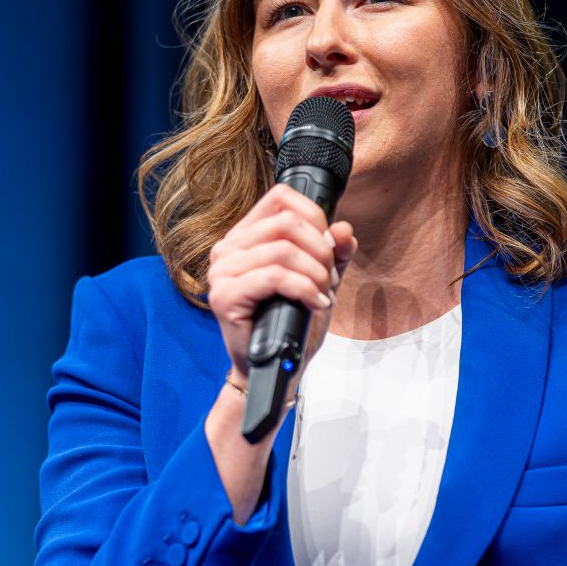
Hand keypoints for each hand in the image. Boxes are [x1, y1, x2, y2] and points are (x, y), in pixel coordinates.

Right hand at [205, 184, 357, 386]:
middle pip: (285, 222)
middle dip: (319, 250)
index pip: (280, 198)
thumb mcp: (319, 280)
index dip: (314, 216)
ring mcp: (222, 272)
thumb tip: (344, 229)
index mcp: (245, 236)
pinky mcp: (225, 295)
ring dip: (315, 273)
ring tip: (323, 293)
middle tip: (330, 278)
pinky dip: (303, 288)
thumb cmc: (290, 324)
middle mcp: (228, 249)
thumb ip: (334, 253)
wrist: (275, 367)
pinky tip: (314, 302)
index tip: (329, 246)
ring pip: (282, 250)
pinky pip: (273, 277)